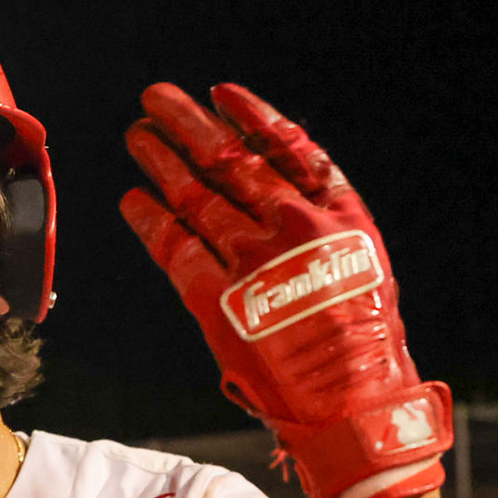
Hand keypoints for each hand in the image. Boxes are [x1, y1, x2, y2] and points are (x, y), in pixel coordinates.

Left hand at [122, 83, 450, 497]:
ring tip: (138, 137)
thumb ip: (318, 222)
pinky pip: (175, 248)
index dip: (248, 115)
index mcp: (333, 211)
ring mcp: (251, 261)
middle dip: (186, 124)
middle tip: (156, 99)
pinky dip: (150, 219)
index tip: (219, 93)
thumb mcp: (359, 262)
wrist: (356, 403)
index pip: (284, 145)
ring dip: (161, 161)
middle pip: (228, 160)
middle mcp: (291, 226)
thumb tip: (276, 191)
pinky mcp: (218, 301)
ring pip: (195, 196)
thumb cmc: (364, 340)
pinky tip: (132, 198)